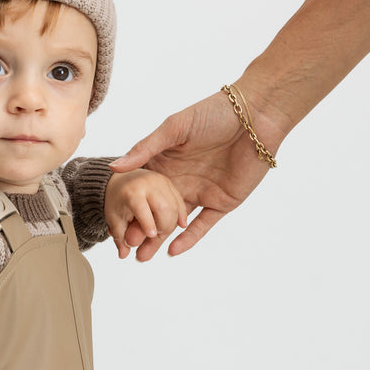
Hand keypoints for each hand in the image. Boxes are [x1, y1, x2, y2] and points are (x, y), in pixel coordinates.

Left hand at [103, 168, 187, 260]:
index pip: (141, 208)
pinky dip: (181, 214)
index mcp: (131, 191)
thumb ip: (120, 237)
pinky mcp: (169, 183)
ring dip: (173, 223)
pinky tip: (181, 225)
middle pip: (164, 208)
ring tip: (162, 231)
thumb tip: (123, 255)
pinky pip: (179, 201)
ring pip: (175, 206)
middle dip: (164, 226)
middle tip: (157, 236)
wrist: (121, 180)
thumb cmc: (117, 201)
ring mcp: (161, 182)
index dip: (147, 223)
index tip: (152, 235)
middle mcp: (148, 184)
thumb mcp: (114, 219)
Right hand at [109, 88, 283, 257]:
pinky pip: (203, 224)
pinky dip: (189, 238)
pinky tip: (173, 250)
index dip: (131, 206)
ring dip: (161, 239)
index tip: (116, 223)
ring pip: (177, 221)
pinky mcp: (223, 201)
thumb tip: (114, 168)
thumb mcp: (174, 127)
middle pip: (157, 210)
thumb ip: (145, 148)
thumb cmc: (213, 112)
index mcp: (167, 162)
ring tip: (144, 257)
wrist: (256, 115)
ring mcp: (202, 192)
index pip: (144, 191)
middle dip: (142, 229)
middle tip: (127, 247)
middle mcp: (182, 179)